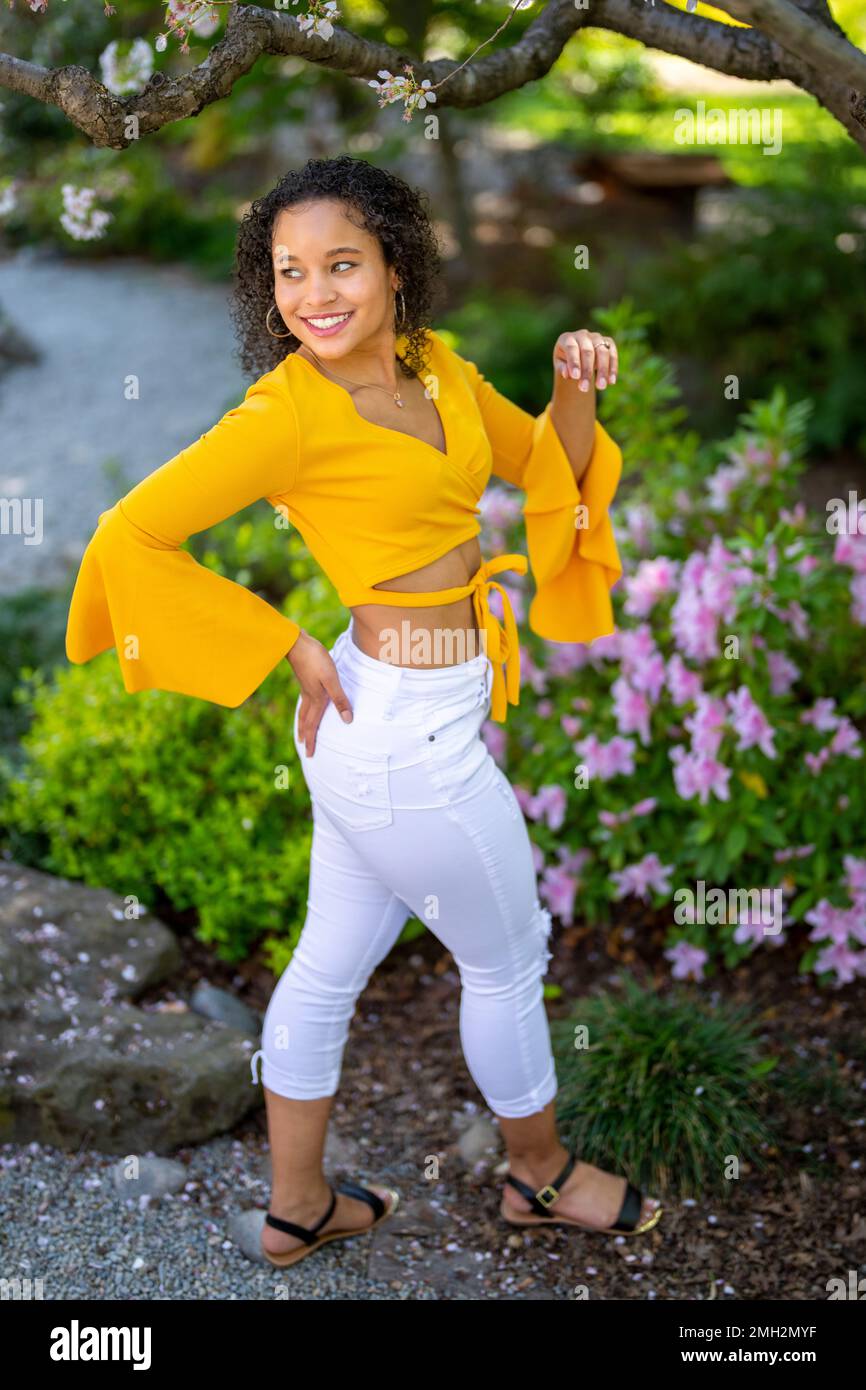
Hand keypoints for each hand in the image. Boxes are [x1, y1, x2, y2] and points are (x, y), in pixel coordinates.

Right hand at [286, 631, 352, 757]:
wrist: (296, 643)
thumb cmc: (315, 659)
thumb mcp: (331, 679)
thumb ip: (340, 699)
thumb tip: (347, 720)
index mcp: (316, 699)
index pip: (313, 725)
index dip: (312, 740)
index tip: (310, 755)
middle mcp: (308, 697)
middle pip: (306, 721)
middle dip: (305, 736)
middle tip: (304, 749)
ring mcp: (305, 688)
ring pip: (303, 711)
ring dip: (302, 724)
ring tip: (300, 732)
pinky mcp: (304, 680)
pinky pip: (303, 702)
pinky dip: (303, 710)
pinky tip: (306, 705)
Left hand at [553, 330, 617, 393]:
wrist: (577, 354)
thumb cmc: (565, 361)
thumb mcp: (560, 365)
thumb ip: (562, 368)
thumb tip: (568, 374)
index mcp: (567, 338)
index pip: (571, 348)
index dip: (574, 362)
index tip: (575, 377)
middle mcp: (583, 335)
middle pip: (588, 351)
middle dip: (587, 371)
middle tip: (584, 388)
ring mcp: (596, 337)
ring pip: (603, 352)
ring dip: (603, 370)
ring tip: (601, 387)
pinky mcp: (608, 342)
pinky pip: (612, 354)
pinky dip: (613, 368)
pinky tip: (611, 381)